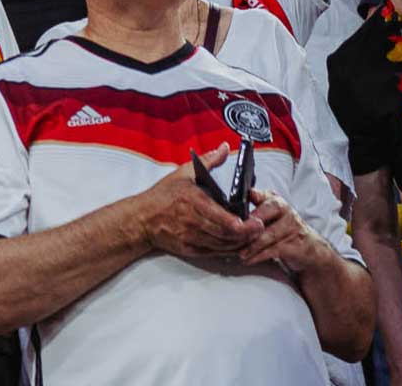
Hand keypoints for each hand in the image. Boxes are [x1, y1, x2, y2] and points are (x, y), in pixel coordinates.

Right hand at [137, 144, 259, 257]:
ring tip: (251, 236)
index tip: (256, 222)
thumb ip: (208, 160)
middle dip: (247, 234)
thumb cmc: (163, 195)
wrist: (142, 219)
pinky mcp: (190, 250)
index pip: (224, 219)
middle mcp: (192, 221)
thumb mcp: (183, 173)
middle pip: (227, 235)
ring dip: (240, 243)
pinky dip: (227, 249)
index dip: (243, 225)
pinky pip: (214, 253)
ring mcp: (191, 238)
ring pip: (223, 246)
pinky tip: (235, 243)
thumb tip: (226, 148)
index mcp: (193, 200)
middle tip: (260, 229)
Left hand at [238, 188, 329, 272]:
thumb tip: (230, 203)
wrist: (311, 250)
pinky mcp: (296, 245)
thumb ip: (255, 207)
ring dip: (250, 246)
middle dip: (247, 226)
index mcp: (276, 201)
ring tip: (239, 252)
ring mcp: (292, 228)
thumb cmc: (284, 230)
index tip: (239, 204)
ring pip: (267, 236)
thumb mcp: (271, 215)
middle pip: (263, 216)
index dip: (252, 198)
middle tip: (233, 234)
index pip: (262, 196)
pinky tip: (248, 259)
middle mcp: (286, 211)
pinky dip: (259, 256)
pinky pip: (274, 250)